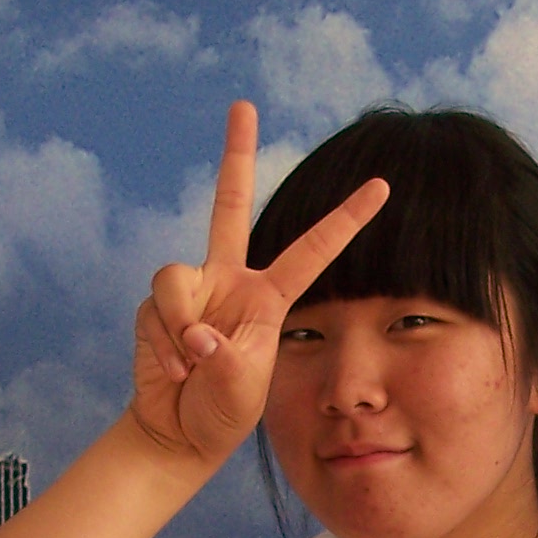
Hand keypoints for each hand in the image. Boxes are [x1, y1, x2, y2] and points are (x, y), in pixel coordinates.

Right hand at [128, 102, 387, 466]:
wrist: (176, 432)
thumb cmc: (222, 413)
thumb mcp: (241, 390)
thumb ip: (225, 360)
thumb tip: (197, 335)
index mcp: (267, 296)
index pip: (313, 250)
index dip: (346, 219)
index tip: (382, 186)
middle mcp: (229, 281)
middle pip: (228, 204)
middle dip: (235, 154)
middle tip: (243, 105)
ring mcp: (191, 291)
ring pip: (174, 278)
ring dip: (179, 326)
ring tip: (191, 364)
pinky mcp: (155, 306)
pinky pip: (155, 311)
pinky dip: (162, 345)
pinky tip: (173, 370)